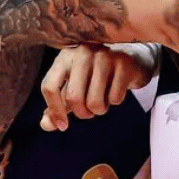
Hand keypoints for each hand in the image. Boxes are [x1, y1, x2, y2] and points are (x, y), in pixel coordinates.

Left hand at [40, 43, 157, 131]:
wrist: (131, 59)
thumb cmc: (96, 76)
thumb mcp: (73, 88)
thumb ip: (57, 106)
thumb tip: (46, 125)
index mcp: (65, 57)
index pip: (49, 86)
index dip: (55, 110)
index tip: (63, 126)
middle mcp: (82, 53)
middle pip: (73, 98)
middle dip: (83, 113)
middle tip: (90, 110)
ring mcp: (103, 56)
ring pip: (94, 102)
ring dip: (100, 109)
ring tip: (103, 98)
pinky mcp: (123, 63)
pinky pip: (114, 98)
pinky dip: (115, 101)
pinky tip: (116, 89)